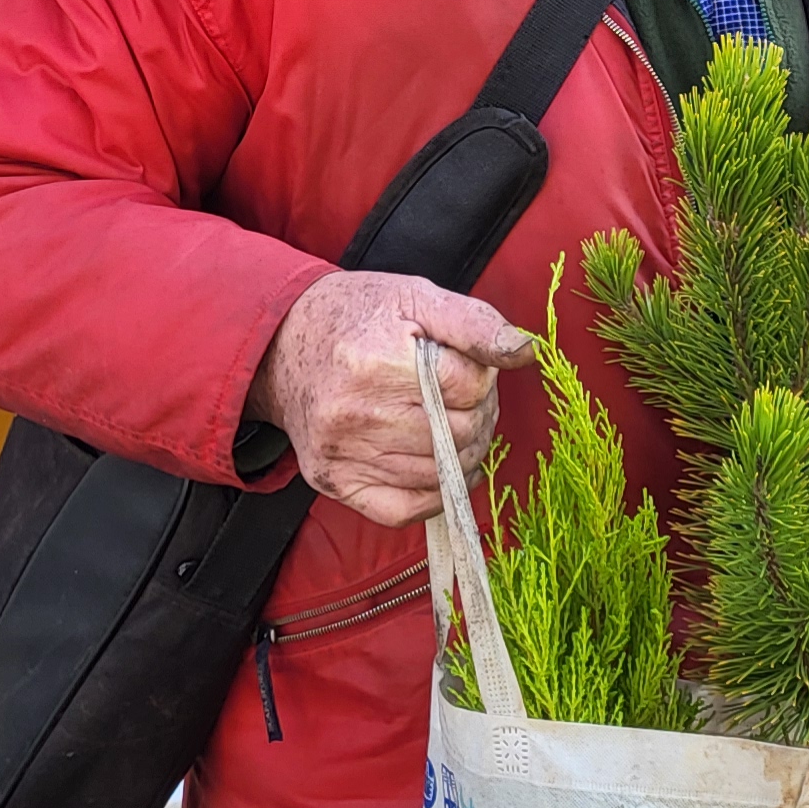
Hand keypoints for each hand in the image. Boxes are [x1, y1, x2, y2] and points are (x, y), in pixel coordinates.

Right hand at [249, 269, 534, 526]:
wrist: (282, 344)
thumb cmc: (358, 316)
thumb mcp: (417, 298)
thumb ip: (476, 323)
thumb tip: (526, 351)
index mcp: (377, 362)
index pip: (469, 387)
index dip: (482, 376)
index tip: (467, 366)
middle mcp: (356, 414)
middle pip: (460, 434)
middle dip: (479, 415)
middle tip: (464, 397)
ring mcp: (343, 454)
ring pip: (441, 474)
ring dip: (462, 452)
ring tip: (449, 423)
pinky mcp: (335, 481)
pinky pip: (404, 510)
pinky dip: (435, 495)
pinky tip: (440, 467)